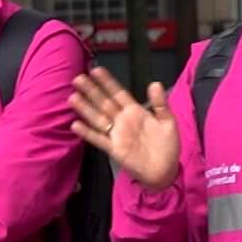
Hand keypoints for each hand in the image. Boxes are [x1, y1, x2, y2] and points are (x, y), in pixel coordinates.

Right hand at [68, 68, 179, 190]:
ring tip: (73, 98)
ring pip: (98, 118)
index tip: (96, 70)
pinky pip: (98, 139)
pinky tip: (76, 125)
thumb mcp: (168, 121)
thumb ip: (160, 103)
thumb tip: (154, 83)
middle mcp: (123, 121)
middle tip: (78, 79)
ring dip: (85, 109)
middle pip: (104, 103)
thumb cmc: (167, 146)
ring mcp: (117, 134)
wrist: (165, 171)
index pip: (118, 93)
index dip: (108, 82)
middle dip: (91, 91)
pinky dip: (87, 133)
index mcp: (136, 112)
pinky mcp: (114, 149)